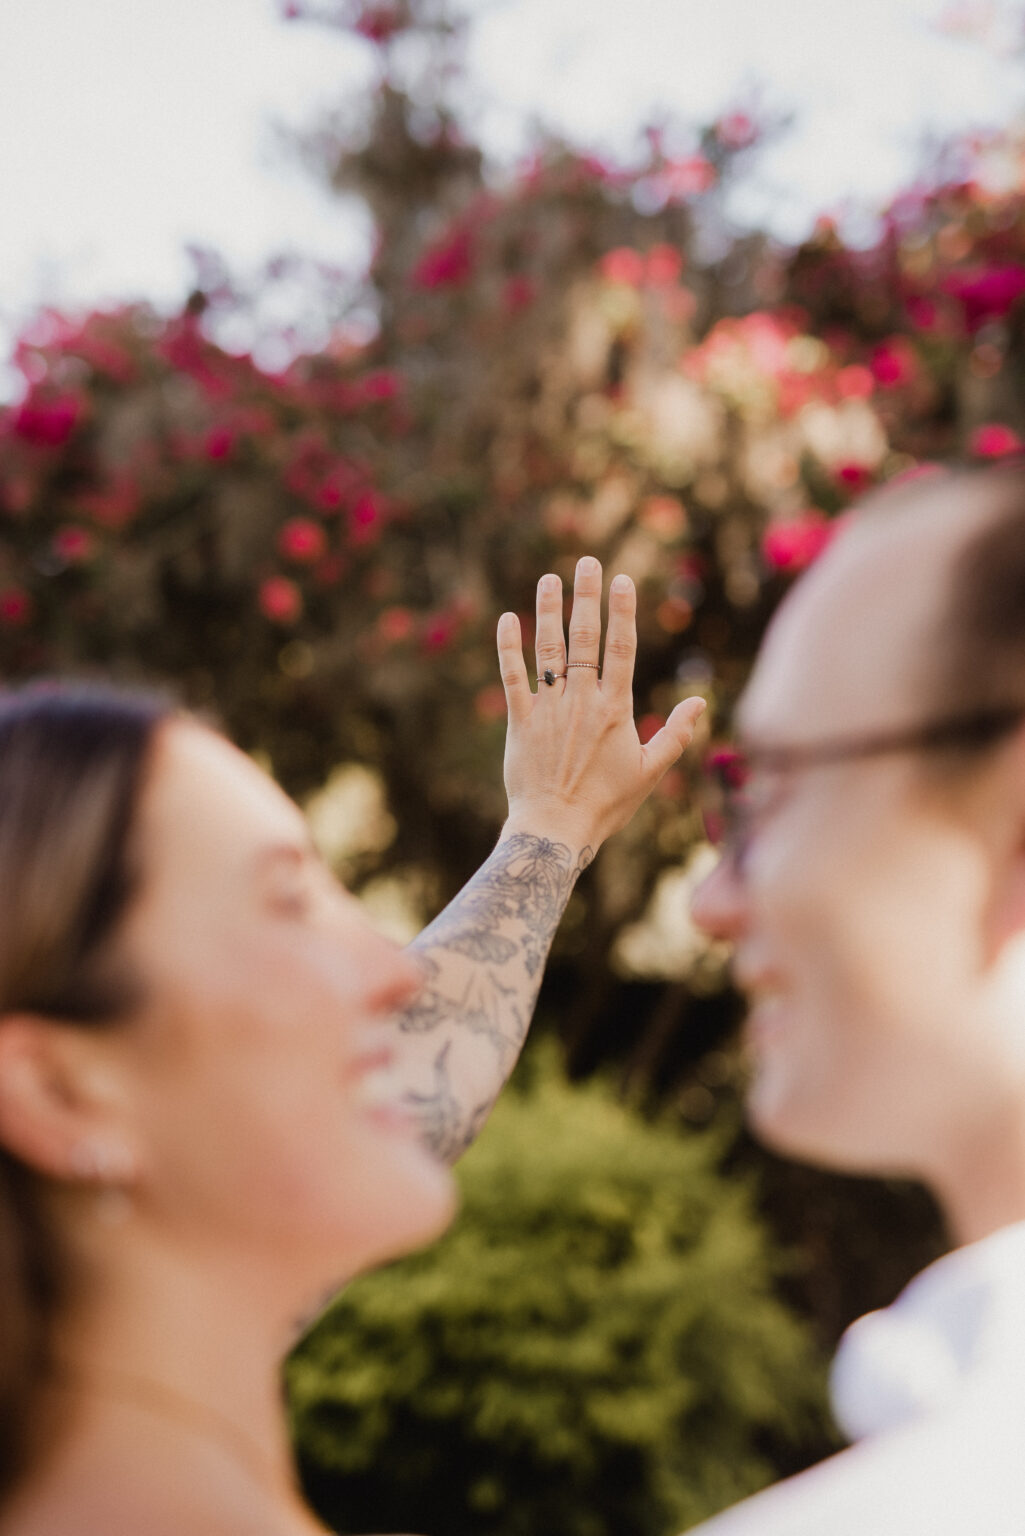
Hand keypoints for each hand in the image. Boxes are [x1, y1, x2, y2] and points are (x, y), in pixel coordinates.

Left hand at [497, 555, 705, 850]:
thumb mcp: (650, 772)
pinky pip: (512, 677)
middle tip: (587, 562)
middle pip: (585, 637)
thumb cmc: (606, 805)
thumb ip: (675, 734)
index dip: (622, 611)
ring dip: (548, 611)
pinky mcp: (520, 722)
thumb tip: (701, 701)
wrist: (555, 829)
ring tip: (548, 579)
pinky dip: (509, 648)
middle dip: (587, 597)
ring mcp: (548, 709)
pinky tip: (507, 620)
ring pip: (548, 649)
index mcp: (615, 708)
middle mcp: (581, 700)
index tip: (623, 580)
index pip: (621, 648)